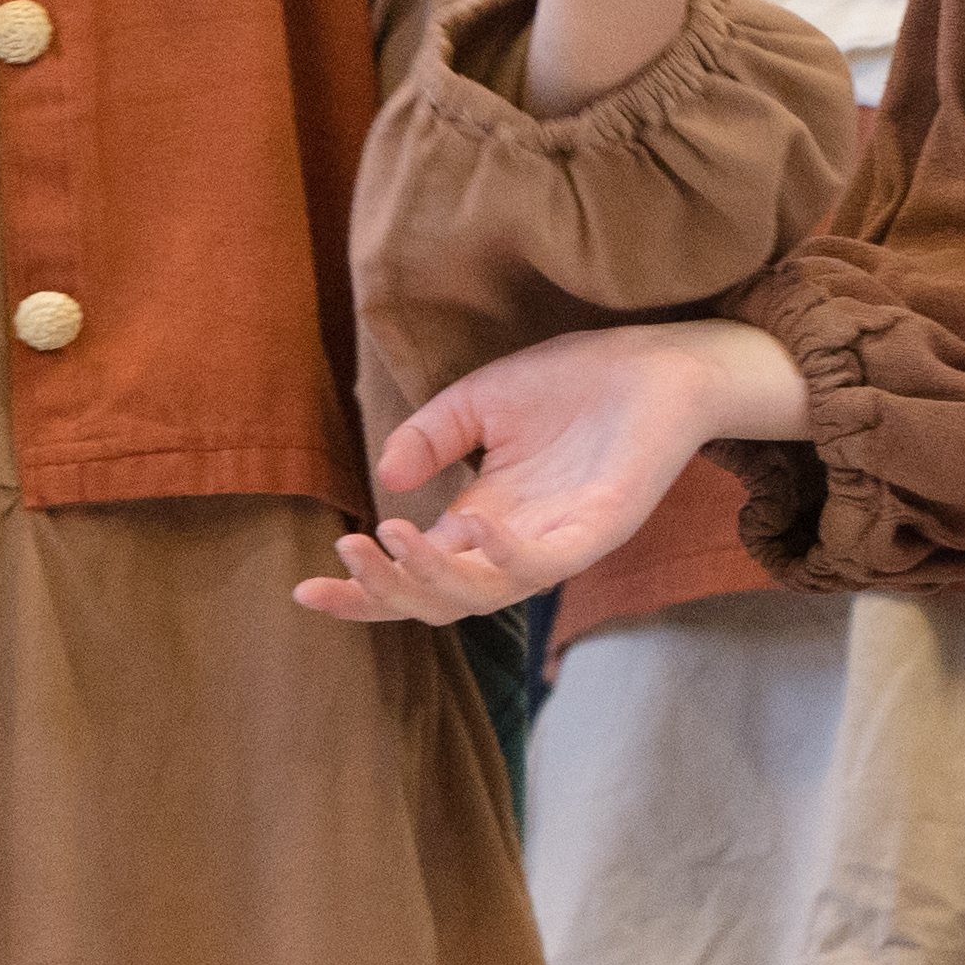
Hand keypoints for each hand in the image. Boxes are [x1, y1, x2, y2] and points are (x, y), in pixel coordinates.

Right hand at [292, 319, 812, 626]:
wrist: (659, 362)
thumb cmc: (576, 381)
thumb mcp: (481, 401)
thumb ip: (431, 437)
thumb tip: (385, 481)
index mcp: (481, 521)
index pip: (412, 575)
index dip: (361, 589)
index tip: (305, 588)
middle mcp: (512, 545)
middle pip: (436, 601)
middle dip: (383, 591)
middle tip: (346, 554)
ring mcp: (555, 544)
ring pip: (480, 595)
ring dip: (429, 576)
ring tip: (391, 537)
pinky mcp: (596, 532)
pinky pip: (542, 565)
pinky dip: (501, 556)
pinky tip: (469, 527)